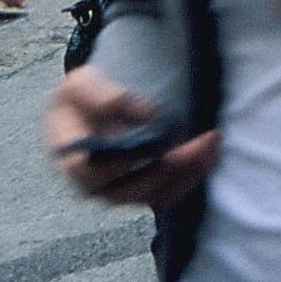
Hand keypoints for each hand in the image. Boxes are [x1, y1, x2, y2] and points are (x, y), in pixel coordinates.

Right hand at [43, 65, 215, 207]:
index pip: (89, 174)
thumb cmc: (80, 98)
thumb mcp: (80, 84)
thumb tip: (146, 114)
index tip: (148, 145)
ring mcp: (118, 192)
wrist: (88, 108)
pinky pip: (166, 195)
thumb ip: (104, 96)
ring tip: (210, 145)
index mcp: (70, 160)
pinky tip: (208, 155)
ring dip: (185, 174)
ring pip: (152, 196)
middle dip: (165, 170)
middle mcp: (93, 185)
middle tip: (195, 145)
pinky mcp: (141, 191)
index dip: (119, 164)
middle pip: (126, 192)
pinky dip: (190, 178)